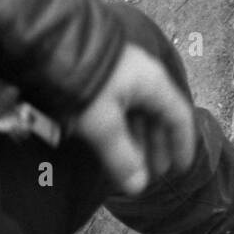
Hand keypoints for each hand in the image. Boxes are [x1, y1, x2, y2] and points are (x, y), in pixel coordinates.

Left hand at [68, 44, 196, 194]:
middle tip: (154, 175)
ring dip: (138, 141)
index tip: (181, 169)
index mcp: (154, 84)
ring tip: (133, 165)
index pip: (180, 116)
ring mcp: (123, 76)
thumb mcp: (103, 124)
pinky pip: (122, 108)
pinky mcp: (103, 77)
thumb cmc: (84, 84)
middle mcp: (144, 78)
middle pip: (159, 116)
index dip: (183, 145)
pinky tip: (114, 145)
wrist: (50, 45)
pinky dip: (122, 130)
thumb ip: (122, 157)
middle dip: (157, 148)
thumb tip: (138, 188)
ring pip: (138, 113)